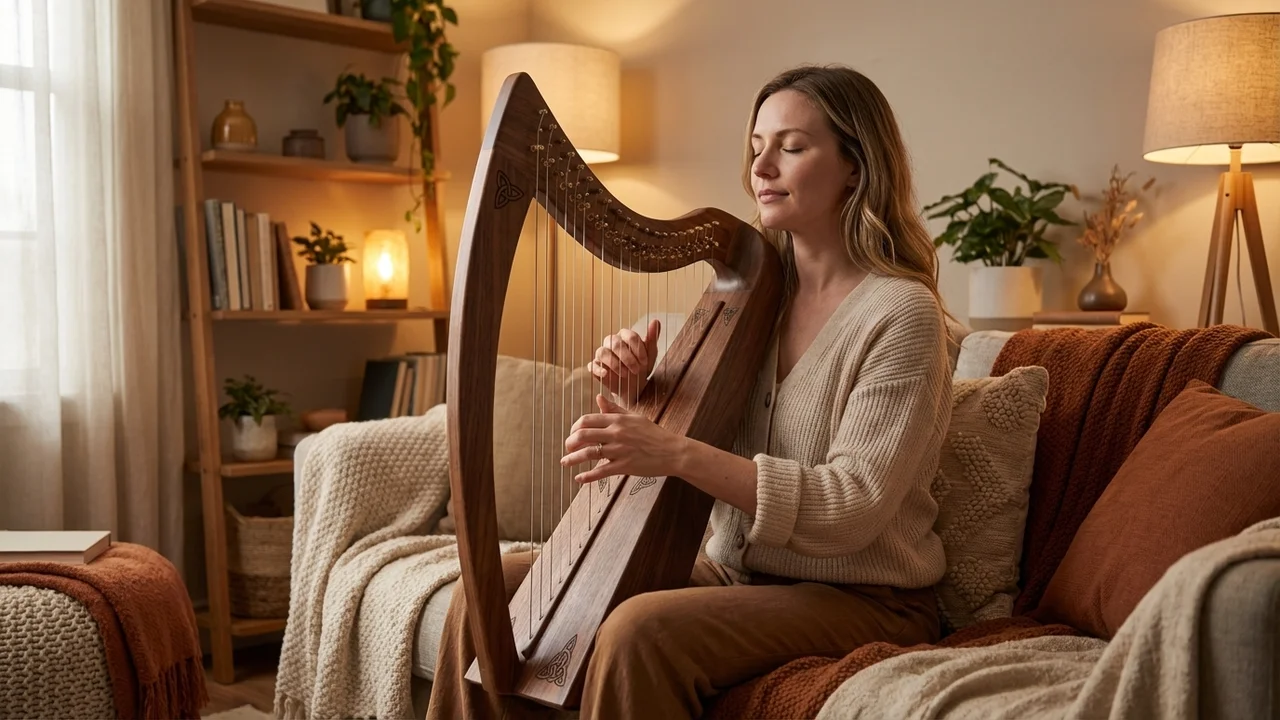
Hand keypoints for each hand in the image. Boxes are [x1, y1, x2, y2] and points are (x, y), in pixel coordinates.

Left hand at [561, 393, 687, 484]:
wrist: (672, 451)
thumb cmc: (653, 433)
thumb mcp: (634, 417)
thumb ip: (614, 409)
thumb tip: (598, 398)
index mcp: (618, 419)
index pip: (587, 420)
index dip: (574, 427)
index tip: (572, 434)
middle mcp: (616, 433)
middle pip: (583, 435)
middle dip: (570, 442)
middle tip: (566, 448)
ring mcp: (620, 450)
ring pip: (589, 454)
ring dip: (572, 459)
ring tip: (564, 462)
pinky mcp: (624, 466)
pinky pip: (600, 472)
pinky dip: (587, 477)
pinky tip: (578, 479)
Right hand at [588, 319, 660, 403]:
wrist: (634, 386)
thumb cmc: (641, 366)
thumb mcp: (650, 354)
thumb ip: (652, 338)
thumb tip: (656, 321)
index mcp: (625, 336)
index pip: (630, 336)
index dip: (638, 349)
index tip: (645, 362)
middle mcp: (611, 341)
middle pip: (616, 343)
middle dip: (627, 358)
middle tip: (636, 370)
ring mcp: (602, 353)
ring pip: (603, 352)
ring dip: (614, 364)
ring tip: (625, 374)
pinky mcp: (595, 366)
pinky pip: (592, 365)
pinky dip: (598, 369)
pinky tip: (606, 374)